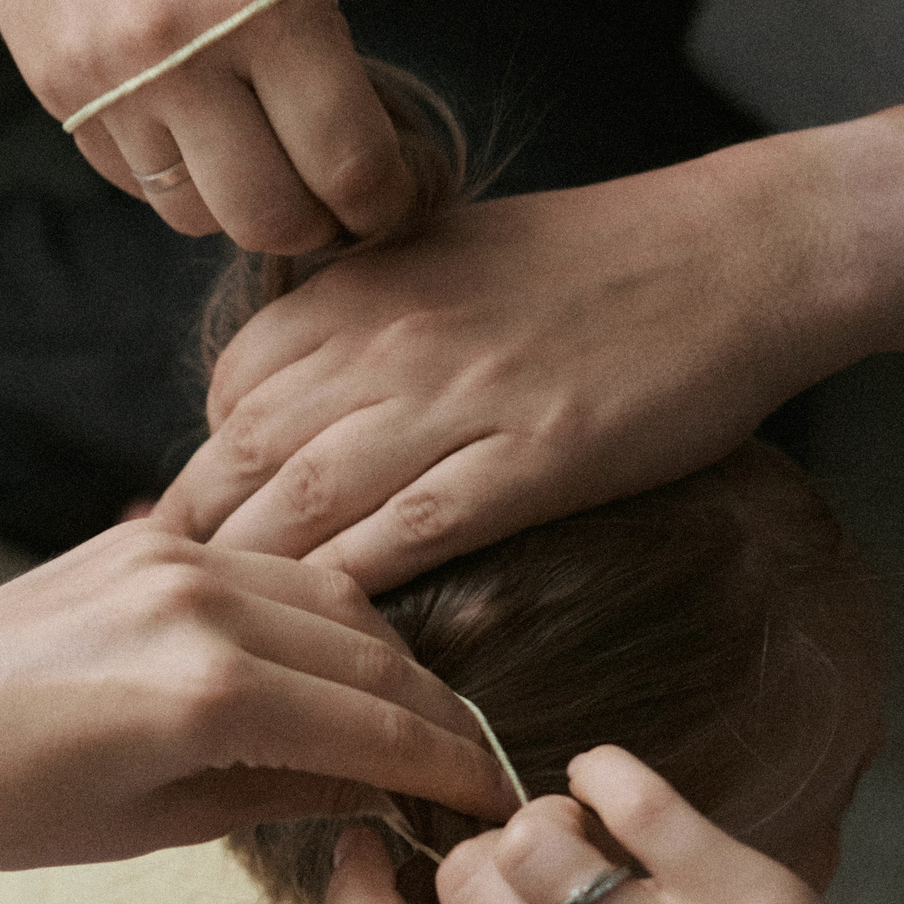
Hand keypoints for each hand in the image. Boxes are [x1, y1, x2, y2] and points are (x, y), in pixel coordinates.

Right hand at [0, 0, 412, 252]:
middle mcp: (184, 53)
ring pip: (192, 213)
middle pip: (269, 216)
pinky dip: (168, 171)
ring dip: (235, 202)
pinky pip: (130, 180)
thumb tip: (347, 144)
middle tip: (333, 206)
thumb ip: (313, 38)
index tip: (391, 197)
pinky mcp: (57, 92)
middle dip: (317, 226)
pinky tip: (183, 120)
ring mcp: (110, 81)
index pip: (346, 159)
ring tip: (253, 156)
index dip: (383, 200)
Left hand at [0, 519, 518, 872]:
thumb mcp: (154, 825)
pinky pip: (273, 568)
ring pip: (334, 598)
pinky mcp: (148, 534)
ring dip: (387, 657)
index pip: (377, 726)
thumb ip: (284, 791)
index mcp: (202, 693)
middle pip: (373, 653)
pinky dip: (321, 615)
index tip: (496, 797)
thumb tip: (384, 787)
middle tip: (473, 763)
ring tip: (414, 719)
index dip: (451, 766)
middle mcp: (198, 605)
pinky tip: (336, 664)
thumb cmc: (2, 807)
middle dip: (436, 713)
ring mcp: (172, 555)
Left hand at [155, 138, 885, 591]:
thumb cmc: (591, 262)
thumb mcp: (443, 256)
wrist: (735, 253)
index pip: (232, 392)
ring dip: (258, 580)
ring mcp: (458, 397)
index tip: (185, 538)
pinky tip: (331, 641)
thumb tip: (282, 394)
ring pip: (311, 499)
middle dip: (196, 543)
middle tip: (168, 620)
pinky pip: (415, 531)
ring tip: (226, 650)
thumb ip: (357, 318)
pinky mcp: (534, 455)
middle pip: (245, 456)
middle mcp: (387, 338)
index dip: (199, 472)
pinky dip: (359, 586)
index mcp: (360, 289)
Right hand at [326, 747, 903, 903]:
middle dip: (481, 866)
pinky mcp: (743, 894)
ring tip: (585, 850)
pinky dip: (607, 774)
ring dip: (546, 822)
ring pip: (537, 825)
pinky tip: (617, 797)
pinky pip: (630, 789)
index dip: (355, 899)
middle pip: (466, 876)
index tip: (366, 856)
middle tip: (527, 883)